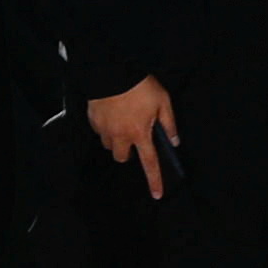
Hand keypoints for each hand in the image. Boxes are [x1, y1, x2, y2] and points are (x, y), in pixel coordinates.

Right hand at [89, 77, 179, 198]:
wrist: (111, 72)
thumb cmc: (140, 86)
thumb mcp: (163, 101)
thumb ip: (169, 123)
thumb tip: (174, 141)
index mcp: (140, 134)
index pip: (150, 163)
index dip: (154, 180)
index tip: (157, 195)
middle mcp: (121, 136)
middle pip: (122, 158)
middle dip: (128, 153)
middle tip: (134, 138)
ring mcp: (105, 130)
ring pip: (110, 145)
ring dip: (117, 140)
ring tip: (123, 123)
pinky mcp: (94, 121)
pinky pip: (100, 131)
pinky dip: (106, 127)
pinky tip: (113, 114)